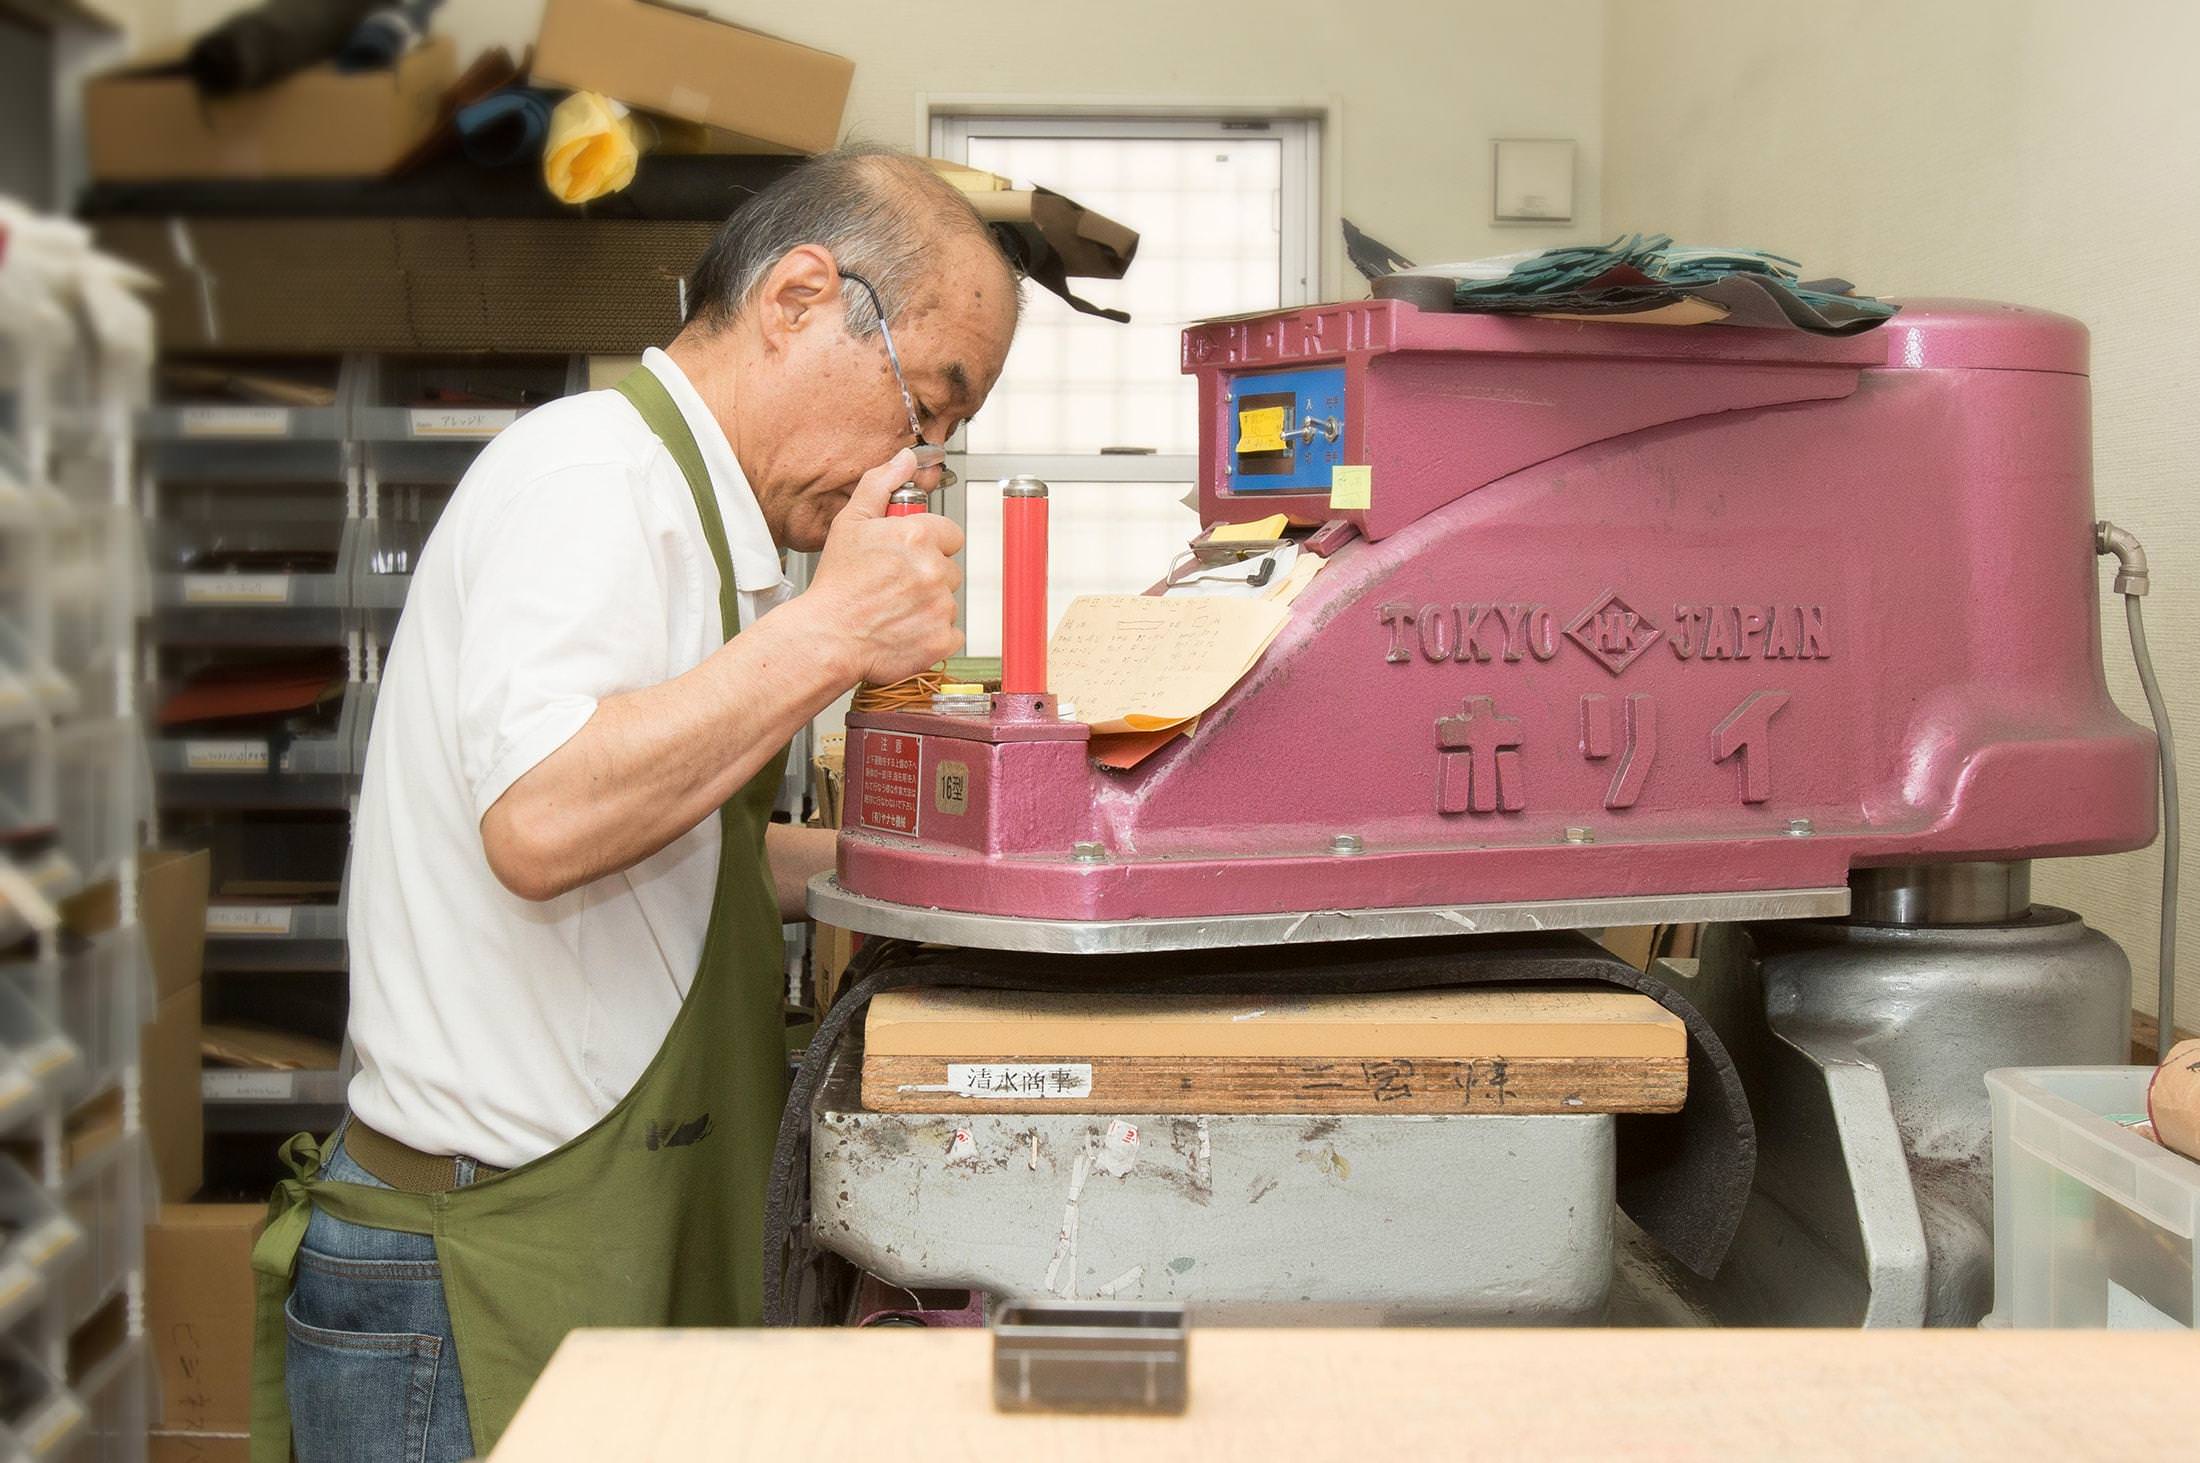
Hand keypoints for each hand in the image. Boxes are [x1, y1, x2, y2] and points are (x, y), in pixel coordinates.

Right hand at [800, 449, 964, 684]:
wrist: (827, 637)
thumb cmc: (835, 584)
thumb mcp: (850, 523)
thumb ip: (880, 484)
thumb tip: (904, 459)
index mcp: (917, 536)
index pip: (950, 534)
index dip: (929, 544)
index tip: (907, 557)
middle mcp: (933, 569)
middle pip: (949, 568)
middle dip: (927, 575)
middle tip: (894, 585)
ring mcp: (940, 606)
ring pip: (948, 600)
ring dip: (928, 605)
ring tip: (894, 608)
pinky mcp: (942, 639)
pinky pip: (951, 632)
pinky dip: (932, 634)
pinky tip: (904, 629)